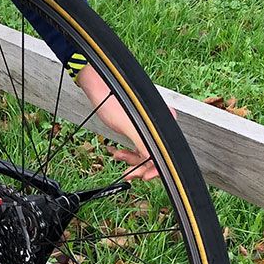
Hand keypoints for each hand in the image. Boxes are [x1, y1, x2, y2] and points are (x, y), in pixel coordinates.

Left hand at [75, 64, 171, 180]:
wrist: (98, 87)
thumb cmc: (111, 100)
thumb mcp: (128, 126)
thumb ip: (143, 145)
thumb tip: (153, 161)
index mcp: (164, 120)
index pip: (165, 152)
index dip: (155, 167)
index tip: (145, 176)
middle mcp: (160, 123)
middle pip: (155, 153)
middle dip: (140, 165)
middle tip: (129, 174)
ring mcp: (149, 126)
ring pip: (145, 152)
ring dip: (132, 159)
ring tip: (118, 158)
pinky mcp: (139, 128)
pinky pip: (138, 146)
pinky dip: (128, 152)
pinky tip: (117, 153)